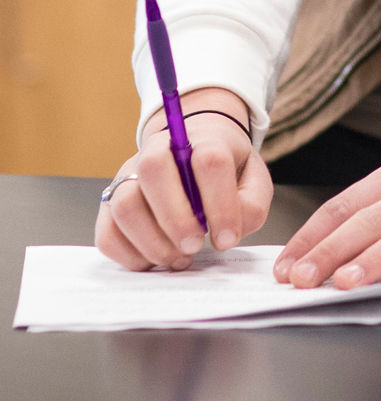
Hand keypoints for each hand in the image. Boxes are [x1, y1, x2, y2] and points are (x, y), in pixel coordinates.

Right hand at [95, 87, 269, 269]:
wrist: (195, 149)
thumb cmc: (226, 168)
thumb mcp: (252, 180)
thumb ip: (250, 205)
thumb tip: (227, 235)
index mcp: (202, 139)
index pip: (209, 162)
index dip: (220, 205)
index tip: (227, 239)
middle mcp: (159, 150)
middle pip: (153, 172)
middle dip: (176, 219)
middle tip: (194, 247)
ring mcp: (129, 175)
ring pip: (124, 205)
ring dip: (151, 242)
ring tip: (178, 258)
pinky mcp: (110, 202)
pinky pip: (107, 232)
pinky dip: (129, 255)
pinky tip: (155, 260)